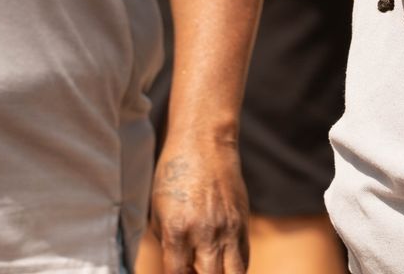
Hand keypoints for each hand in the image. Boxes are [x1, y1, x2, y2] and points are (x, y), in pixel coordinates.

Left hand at [148, 134, 249, 273]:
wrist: (204, 143)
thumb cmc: (175, 175)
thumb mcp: (158, 209)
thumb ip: (167, 243)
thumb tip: (177, 268)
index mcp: (177, 229)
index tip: (178, 272)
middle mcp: (205, 232)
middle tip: (194, 270)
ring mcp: (228, 228)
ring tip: (211, 269)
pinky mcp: (243, 223)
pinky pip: (244, 260)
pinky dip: (234, 269)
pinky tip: (223, 265)